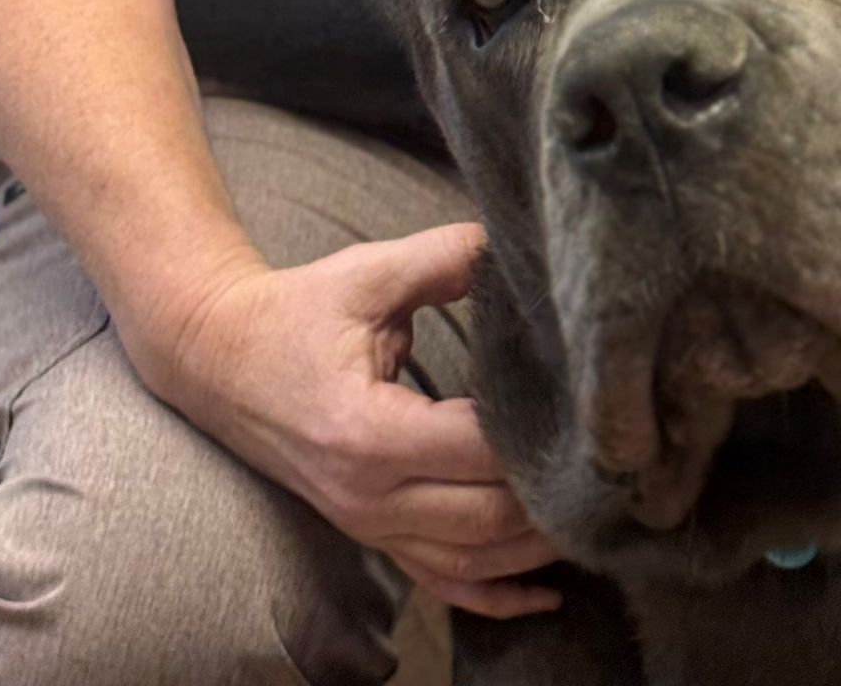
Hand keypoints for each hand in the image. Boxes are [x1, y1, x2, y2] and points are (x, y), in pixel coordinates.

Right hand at [152, 221, 564, 618]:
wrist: (221, 358)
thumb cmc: (298, 312)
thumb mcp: (369, 273)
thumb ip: (445, 259)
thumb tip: (514, 246)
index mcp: (368, 431)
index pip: (476, 450)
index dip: (538, 436)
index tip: (594, 413)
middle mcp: (368, 495)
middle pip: (485, 519)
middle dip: (554, 499)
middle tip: (619, 469)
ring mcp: (367, 525)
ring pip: (471, 563)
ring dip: (537, 550)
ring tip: (599, 520)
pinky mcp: (370, 534)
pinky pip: (441, 583)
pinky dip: (496, 596)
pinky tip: (545, 592)